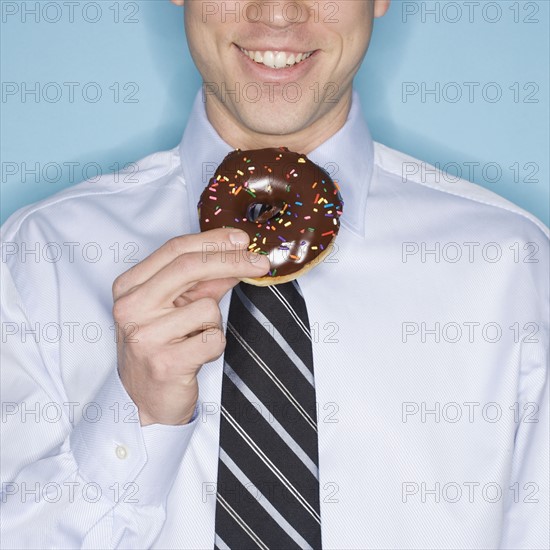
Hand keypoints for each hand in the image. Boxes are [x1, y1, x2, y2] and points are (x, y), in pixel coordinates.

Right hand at [112, 228, 269, 425]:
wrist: (145, 400)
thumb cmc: (162, 346)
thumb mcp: (179, 307)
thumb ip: (204, 281)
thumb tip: (239, 255)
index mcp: (130, 286)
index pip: (176, 249)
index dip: (214, 241)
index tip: (242, 240)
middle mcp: (131, 307)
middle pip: (190, 267)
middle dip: (233, 260)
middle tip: (261, 263)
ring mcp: (144, 336)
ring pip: (207, 308)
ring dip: (213, 324)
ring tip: (195, 339)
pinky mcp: (165, 363)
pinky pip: (213, 339)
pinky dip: (214, 346)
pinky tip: (196, 356)